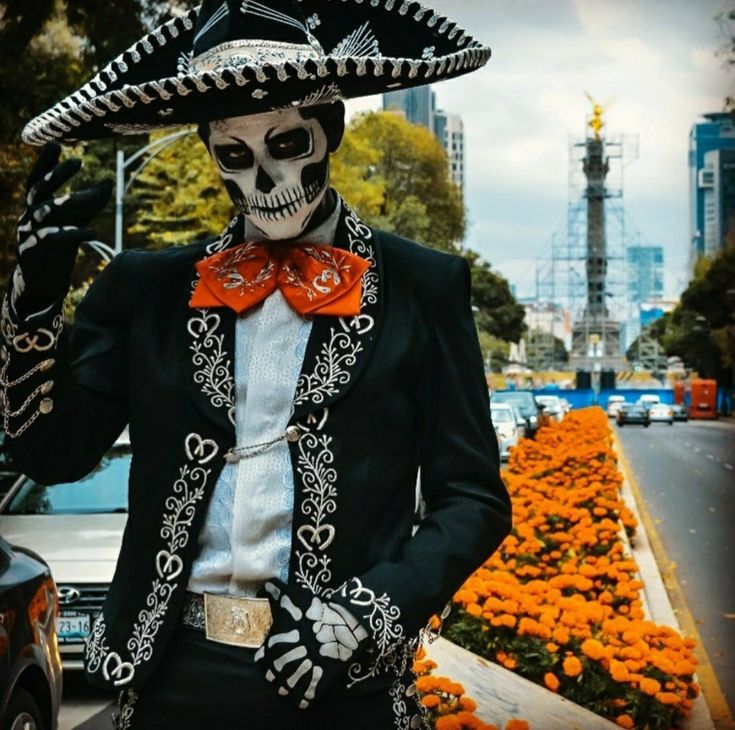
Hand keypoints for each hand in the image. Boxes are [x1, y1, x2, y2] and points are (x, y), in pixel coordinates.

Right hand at [12, 142, 111, 316]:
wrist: (43, 282)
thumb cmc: (59, 248)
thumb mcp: (75, 222)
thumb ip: (90, 204)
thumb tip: (109, 181)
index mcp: (36, 207)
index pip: (37, 180)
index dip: (45, 163)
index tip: (55, 143)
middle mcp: (28, 216)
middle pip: (39, 190)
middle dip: (57, 174)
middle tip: (76, 161)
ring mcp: (27, 233)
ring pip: (46, 213)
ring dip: (69, 203)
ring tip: (92, 197)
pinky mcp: (33, 252)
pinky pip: (52, 239)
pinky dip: (73, 234)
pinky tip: (92, 232)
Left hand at [254, 579, 368, 708]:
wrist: (344, 624)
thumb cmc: (315, 611)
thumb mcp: (294, 598)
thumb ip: (276, 593)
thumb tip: (265, 586)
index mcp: (275, 644)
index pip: (262, 659)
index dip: (267, 656)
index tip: (274, 651)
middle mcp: (283, 663)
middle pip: (272, 675)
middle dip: (277, 670)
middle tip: (286, 663)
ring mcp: (299, 675)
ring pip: (285, 688)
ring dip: (287, 684)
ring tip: (293, 676)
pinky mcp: (314, 685)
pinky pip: (303, 699)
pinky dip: (302, 697)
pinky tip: (304, 688)